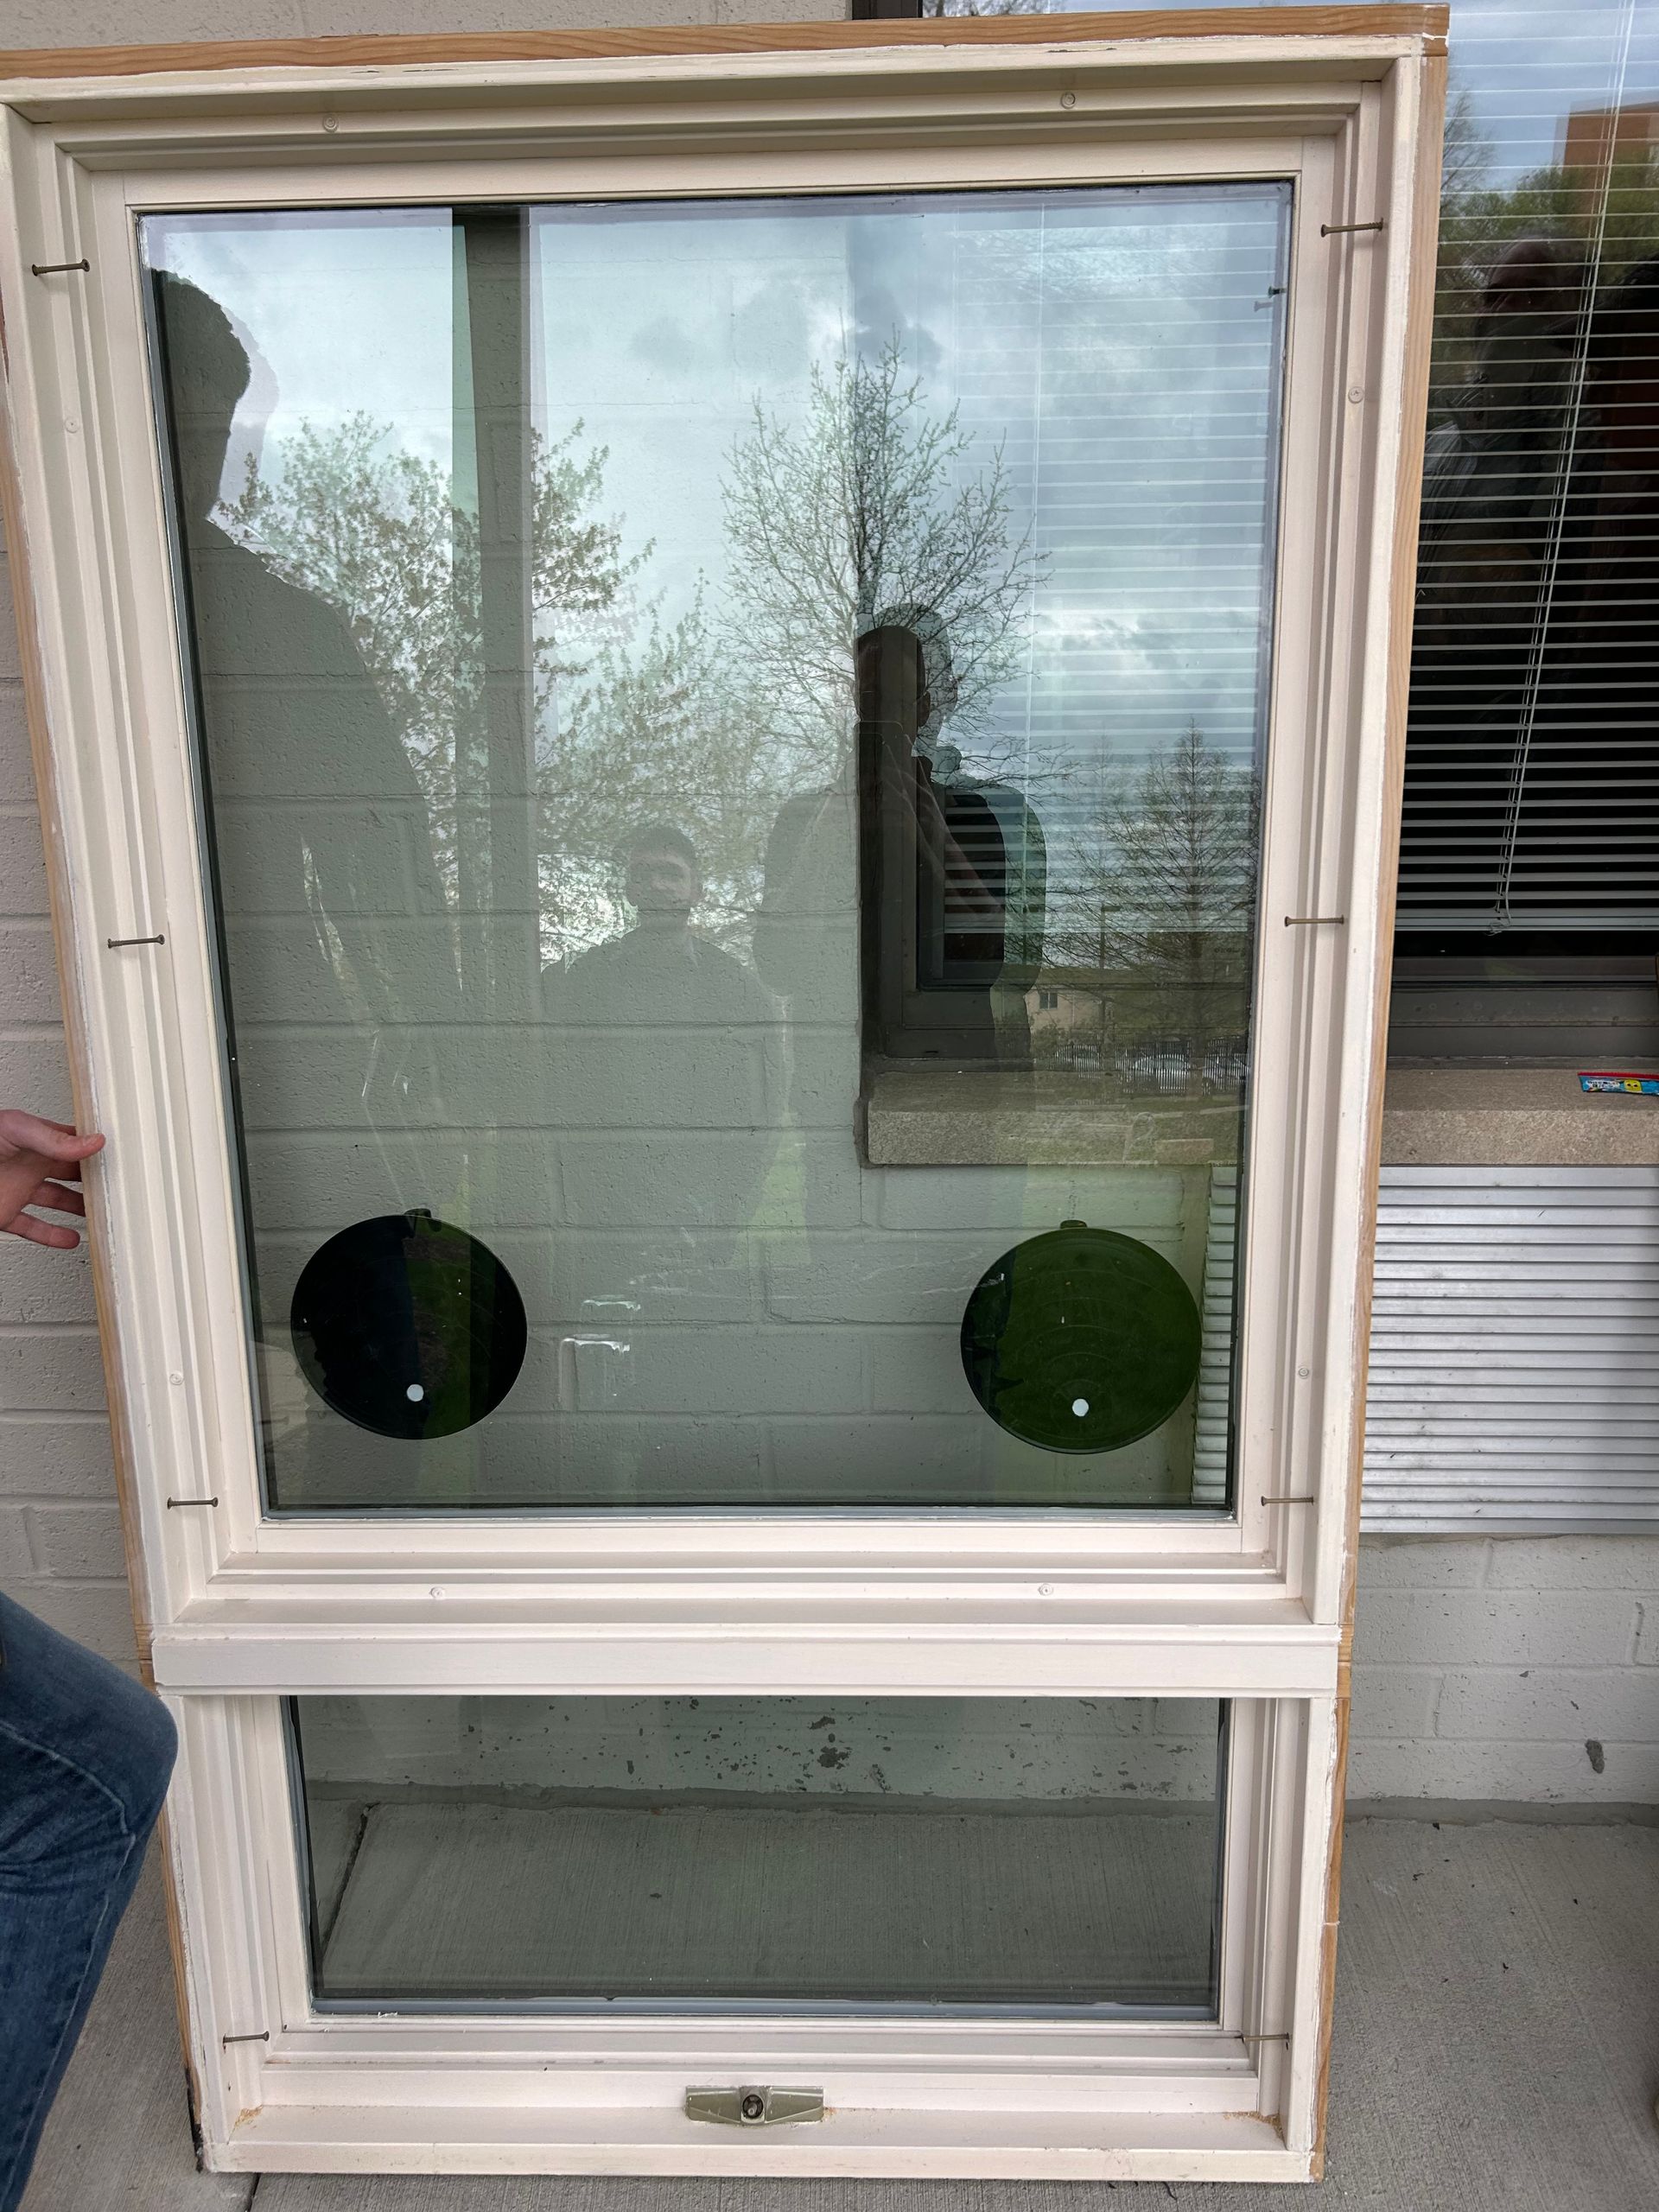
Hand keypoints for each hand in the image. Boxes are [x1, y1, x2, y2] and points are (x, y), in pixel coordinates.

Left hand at [0, 1109, 104, 1250]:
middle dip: (93, 1179)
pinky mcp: (4, 1214)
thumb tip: (91, 1142)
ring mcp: (16, 1190)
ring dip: (78, 1208)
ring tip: (100, 1214)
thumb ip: (52, 1139)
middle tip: (117, 1186)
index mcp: (32, 1139)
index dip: (94, 1148)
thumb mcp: (14, 1131)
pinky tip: (70, 1238)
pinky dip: (53, 1235)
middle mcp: (26, 1164)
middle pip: (69, 1173)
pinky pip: (33, 1226)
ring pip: (56, 1199)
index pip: (72, 1141)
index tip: (120, 1156)